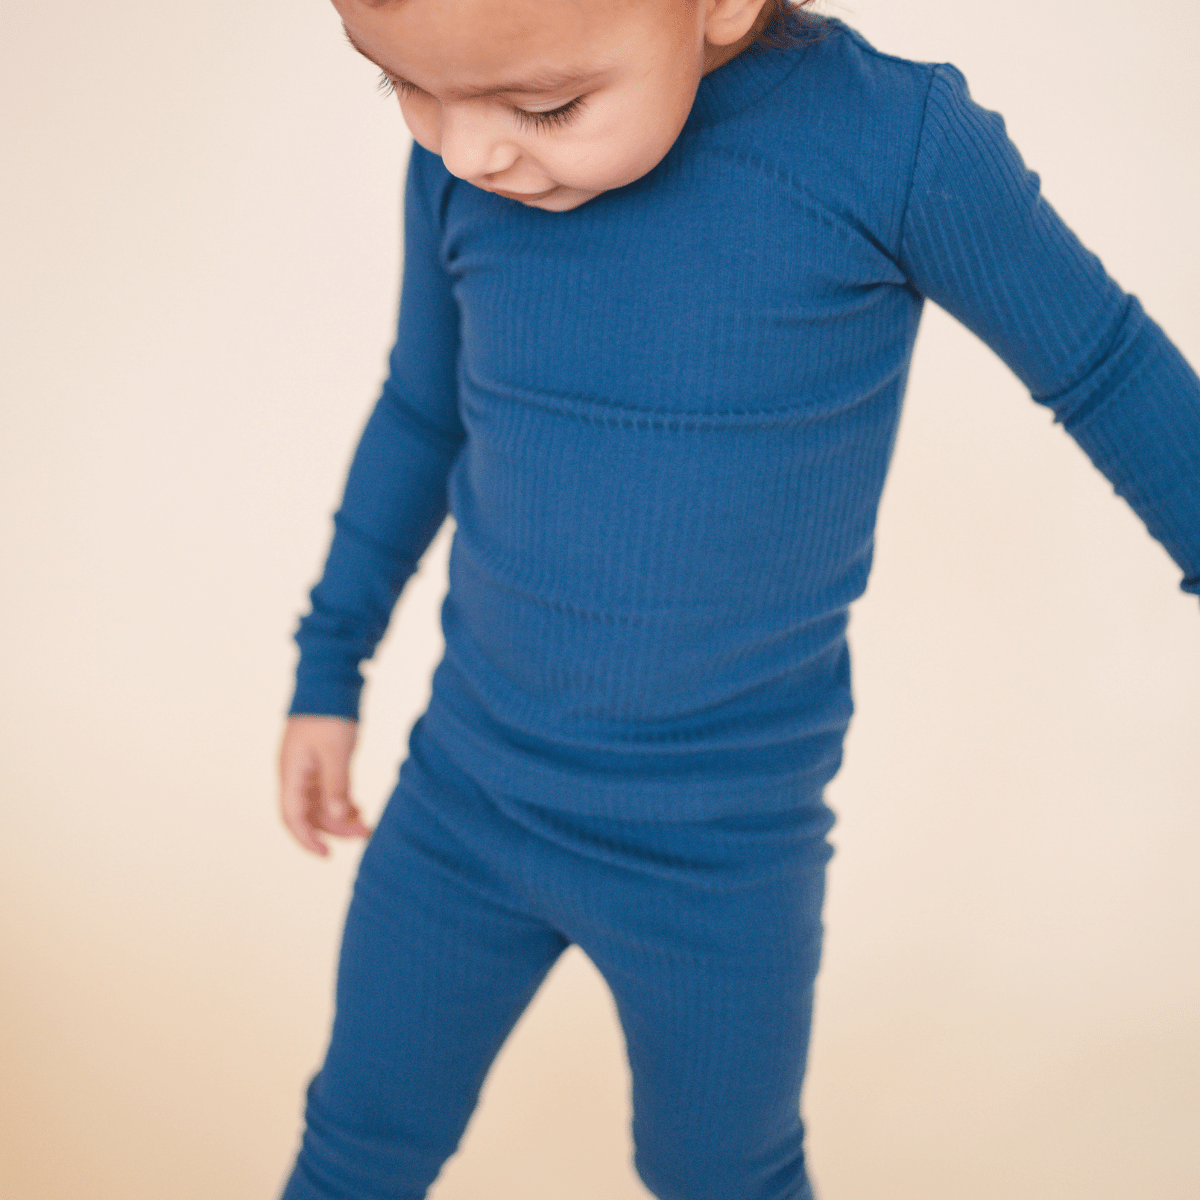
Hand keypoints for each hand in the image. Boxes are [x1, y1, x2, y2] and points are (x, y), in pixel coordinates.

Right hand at [278, 715, 372, 855]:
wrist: (328, 685)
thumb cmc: (328, 715)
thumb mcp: (335, 752)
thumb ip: (336, 785)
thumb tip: (338, 817)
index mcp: (292, 774)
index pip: (292, 817)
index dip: (306, 840)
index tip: (327, 854)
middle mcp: (295, 775)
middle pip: (309, 815)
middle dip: (334, 829)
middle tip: (364, 834)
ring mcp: (307, 770)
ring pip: (320, 805)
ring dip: (340, 817)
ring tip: (366, 823)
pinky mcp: (320, 764)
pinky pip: (328, 792)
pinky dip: (342, 802)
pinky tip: (359, 809)